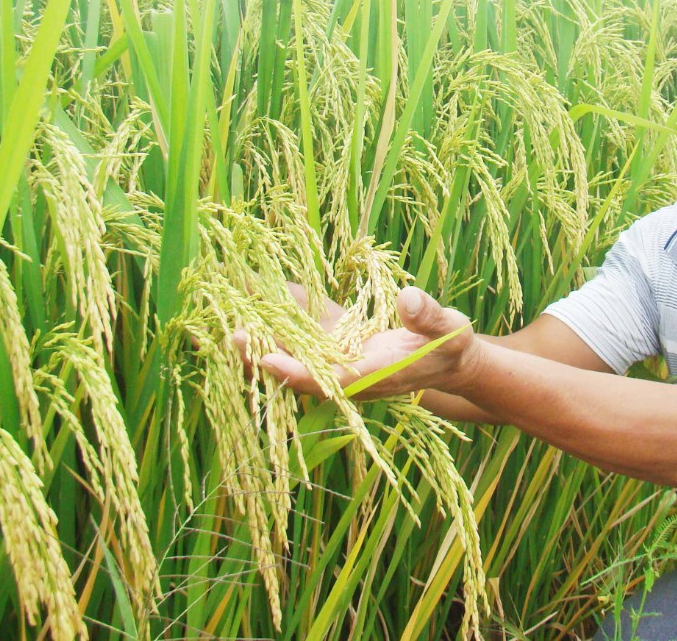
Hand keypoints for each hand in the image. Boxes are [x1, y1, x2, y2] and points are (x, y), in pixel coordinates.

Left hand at [234, 287, 479, 399]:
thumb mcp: (450, 328)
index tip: (266, 358)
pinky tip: (252, 308)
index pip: (330, 378)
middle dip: (263, 359)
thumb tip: (407, 298)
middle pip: (299, 371)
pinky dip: (277, 329)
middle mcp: (348, 375)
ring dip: (262, 344)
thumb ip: (428, 317)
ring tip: (225, 327)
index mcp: (373, 374)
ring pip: (295, 357)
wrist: (449, 362)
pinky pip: (301, 342)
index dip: (297, 371)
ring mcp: (339, 363)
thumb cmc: (452, 347)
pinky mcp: (336, 350)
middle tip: (229, 339)